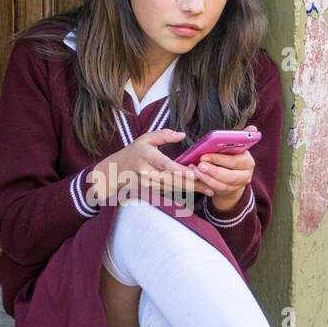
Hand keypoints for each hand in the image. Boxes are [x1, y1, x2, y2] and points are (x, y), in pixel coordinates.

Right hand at [88, 129, 218, 203]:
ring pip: (174, 189)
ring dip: (192, 190)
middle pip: (173, 181)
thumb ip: (164, 135)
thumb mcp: (145, 139)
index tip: (195, 172)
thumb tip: (182, 134)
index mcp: (146, 157)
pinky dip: (185, 192)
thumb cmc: (133, 152)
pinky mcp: (152, 191)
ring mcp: (148, 185)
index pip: (165, 165)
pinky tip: (199, 191)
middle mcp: (147, 173)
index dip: (180, 171)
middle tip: (211, 185)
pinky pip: (171, 192)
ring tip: (210, 190)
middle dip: (193, 184)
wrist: (115, 172)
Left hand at [186, 127, 257, 210]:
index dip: (220, 159)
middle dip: (213, 170)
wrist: (235, 175)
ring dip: (207, 178)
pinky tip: (196, 175)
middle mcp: (246, 175)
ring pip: (222, 185)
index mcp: (248, 161)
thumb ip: (241, 137)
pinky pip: (217, 190)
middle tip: (199, 164)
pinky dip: (206, 183)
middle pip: (230, 176)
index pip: (236, 161)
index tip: (204, 155)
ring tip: (195, 169)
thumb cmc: (232, 156)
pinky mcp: (228, 192)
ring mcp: (238, 186)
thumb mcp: (237, 147)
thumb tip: (253, 128)